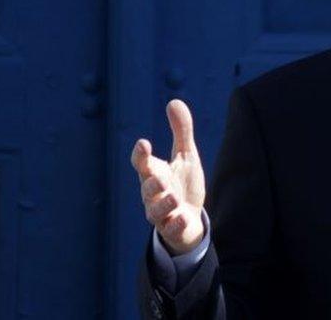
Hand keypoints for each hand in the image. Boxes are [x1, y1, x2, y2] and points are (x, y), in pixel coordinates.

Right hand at [130, 99, 206, 255]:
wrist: (189, 220)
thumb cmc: (182, 184)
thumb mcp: (185, 155)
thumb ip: (180, 131)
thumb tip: (174, 101)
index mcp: (154, 173)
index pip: (142, 163)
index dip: (141, 155)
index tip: (143, 144)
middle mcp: (153, 194)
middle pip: (147, 188)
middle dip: (152, 182)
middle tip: (159, 177)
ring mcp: (162, 214)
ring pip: (155, 211)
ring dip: (163, 204)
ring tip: (173, 196)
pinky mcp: (172, 229)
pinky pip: (170, 228)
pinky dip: (175, 224)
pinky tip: (183, 217)